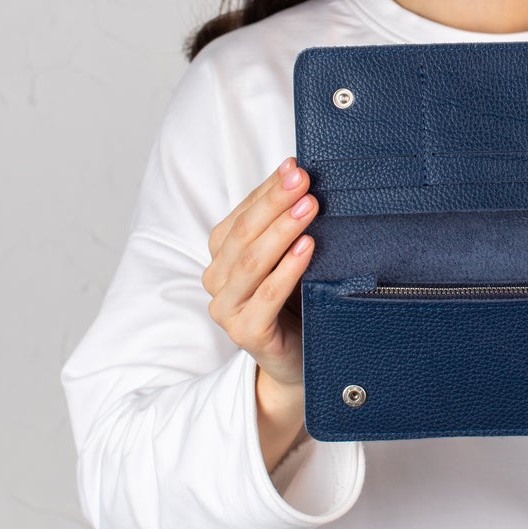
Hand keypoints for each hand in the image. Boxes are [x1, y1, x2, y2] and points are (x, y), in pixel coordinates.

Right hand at [203, 156, 317, 414]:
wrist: (299, 362)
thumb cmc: (297, 303)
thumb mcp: (291, 257)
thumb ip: (288, 223)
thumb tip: (300, 173)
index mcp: (223, 256)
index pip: (242, 214)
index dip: (268, 189)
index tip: (296, 166)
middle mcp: (218, 280)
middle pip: (244, 233)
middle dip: (275, 202)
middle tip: (304, 180)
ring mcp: (227, 308)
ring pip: (252, 261)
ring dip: (282, 230)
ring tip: (310, 207)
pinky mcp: (245, 332)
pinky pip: (266, 295)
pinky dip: (287, 269)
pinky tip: (308, 247)